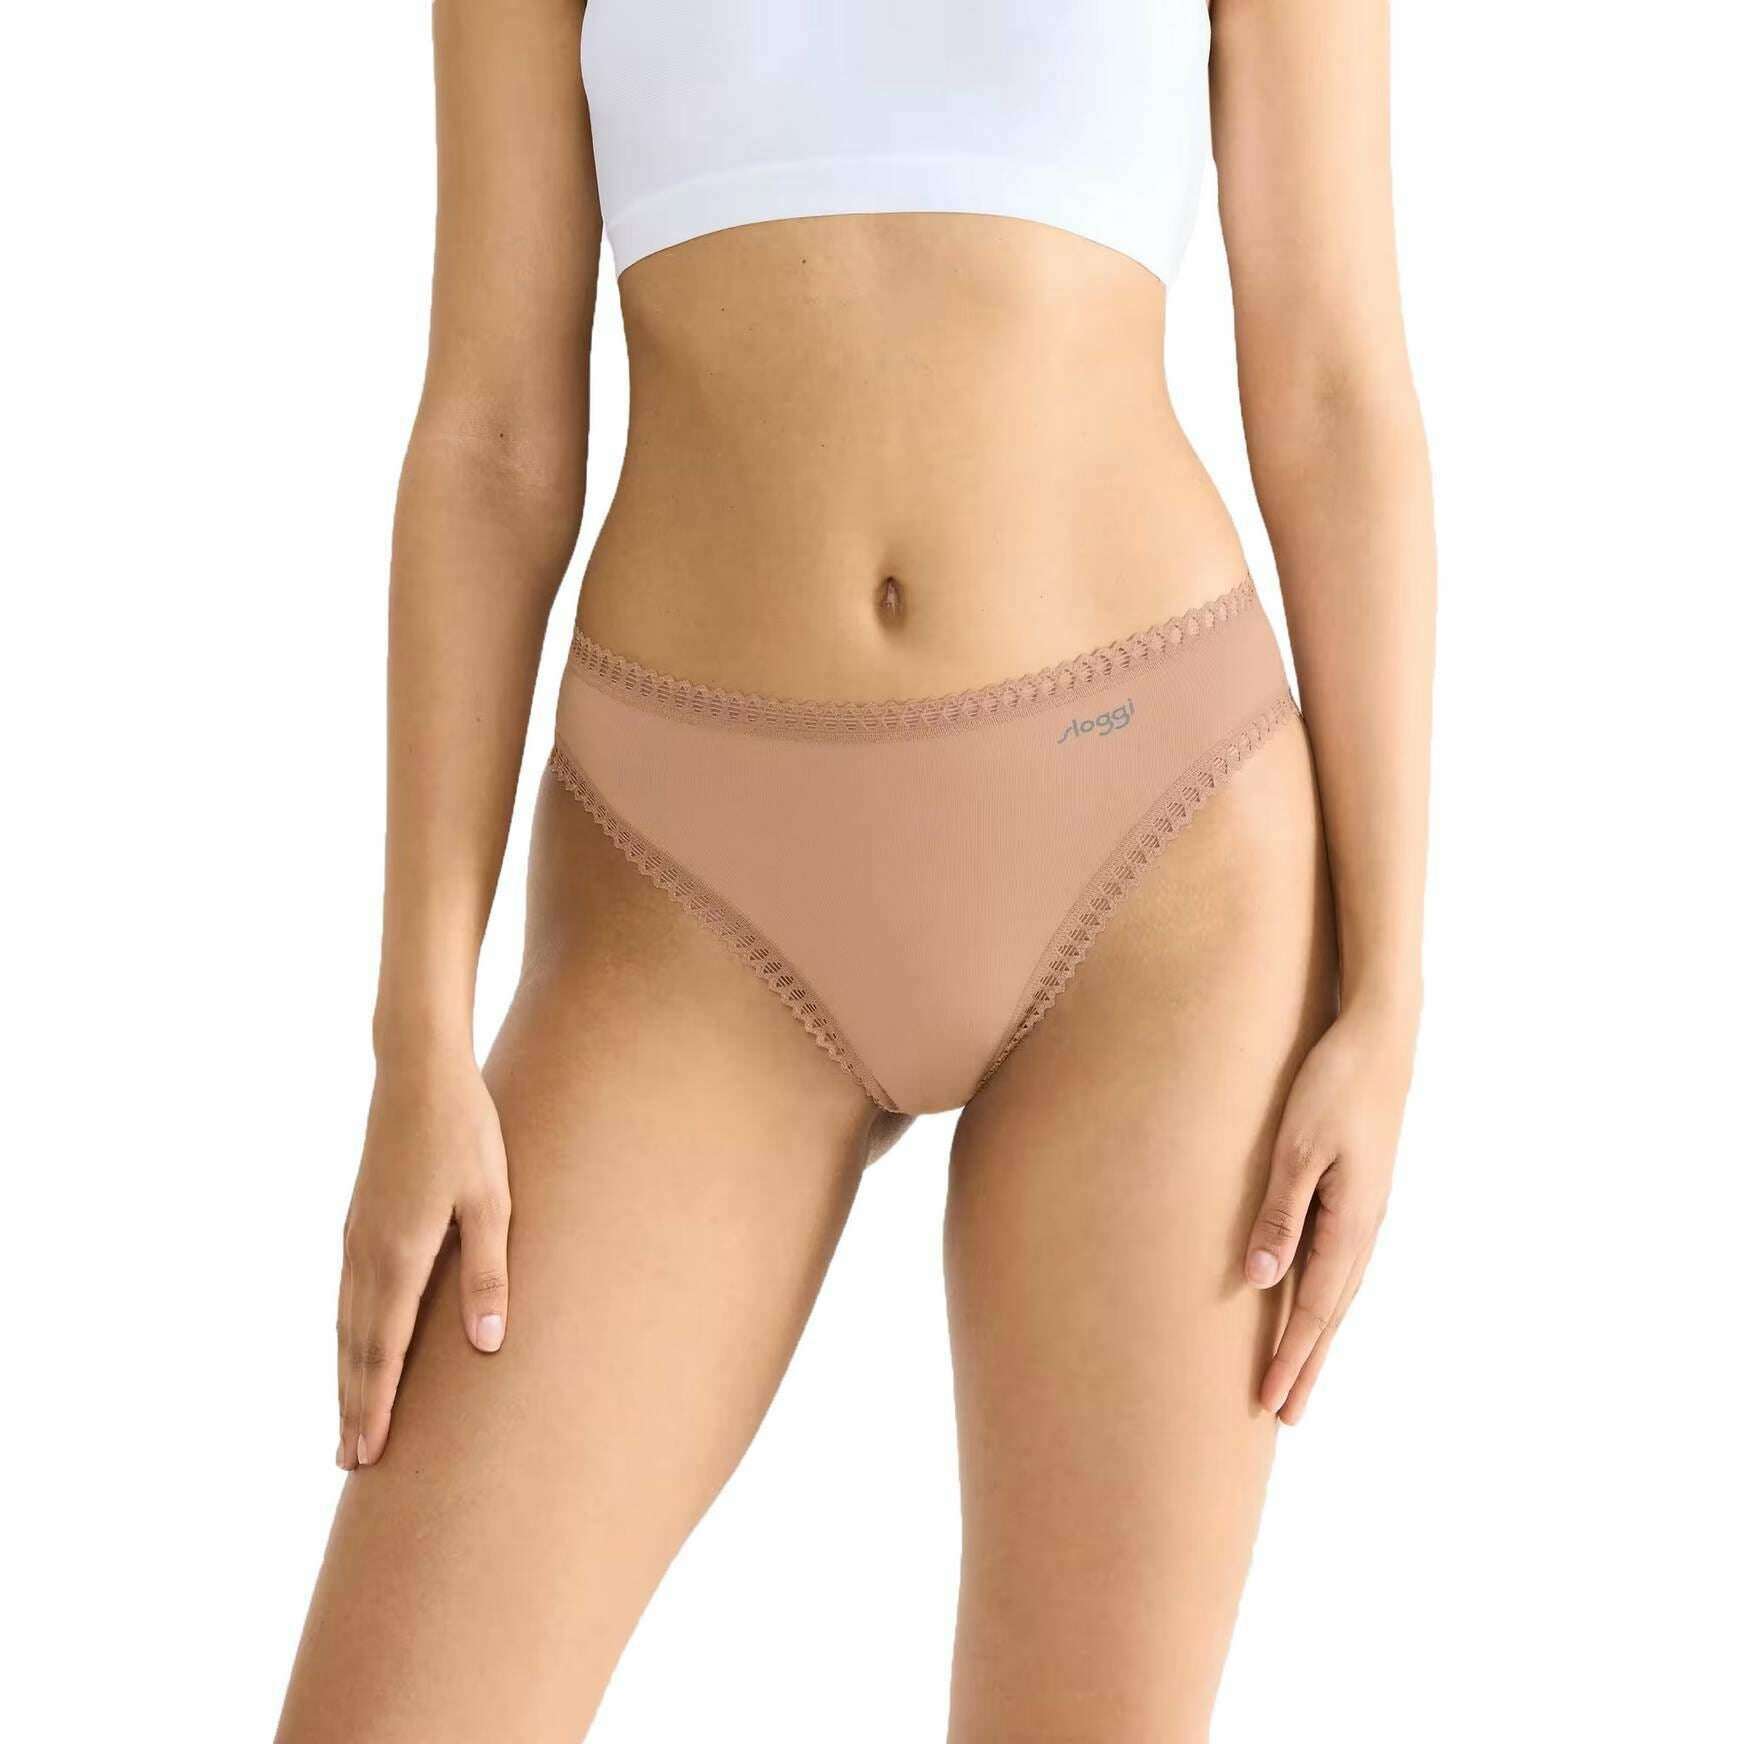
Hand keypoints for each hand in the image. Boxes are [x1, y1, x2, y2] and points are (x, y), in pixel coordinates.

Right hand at [337, 1047, 509, 1468]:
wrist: (418, 1072)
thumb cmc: (466, 1132)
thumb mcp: (492, 1200)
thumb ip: (489, 1271)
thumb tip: (488, 1343)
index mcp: (399, 1255)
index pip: (385, 1349)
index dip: (378, 1404)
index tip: (369, 1453)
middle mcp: (366, 1254)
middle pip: (356, 1346)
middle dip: (354, 1405)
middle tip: (350, 1462)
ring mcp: (356, 1237)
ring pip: (345, 1323)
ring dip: (346, 1376)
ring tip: (347, 1422)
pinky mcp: (359, 1221)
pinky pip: (347, 1295)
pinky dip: (347, 1336)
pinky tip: (353, 1348)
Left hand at [1244, 1004, 1415, 1423]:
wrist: (1380, 1037)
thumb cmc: (1332, 1086)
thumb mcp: (1296, 1148)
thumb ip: (1280, 1214)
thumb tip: (1261, 1280)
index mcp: (1350, 1223)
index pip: (1313, 1309)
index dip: (1290, 1358)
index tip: (1268, 1403)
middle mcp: (1364, 1227)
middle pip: (1331, 1312)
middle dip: (1306, 1364)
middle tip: (1285, 1415)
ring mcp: (1367, 1211)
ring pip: (1338, 1290)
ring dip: (1317, 1336)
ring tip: (1298, 1373)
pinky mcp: (1361, 1192)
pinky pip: (1342, 1262)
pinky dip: (1326, 1297)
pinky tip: (1316, 1302)